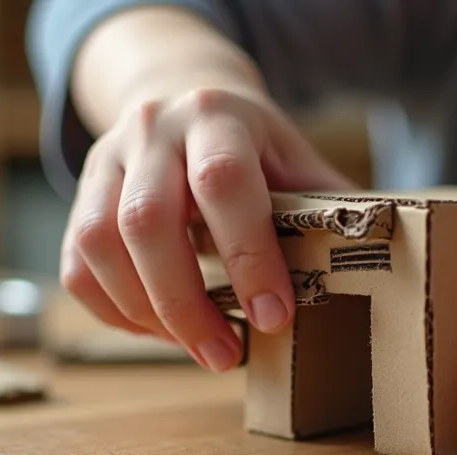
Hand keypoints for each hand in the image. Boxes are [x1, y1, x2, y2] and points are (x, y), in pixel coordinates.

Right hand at [61, 87, 352, 371]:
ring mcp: (104, 161)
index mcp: (216, 115)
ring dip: (147, 314)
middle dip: (186, 303)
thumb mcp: (295, 160)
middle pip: (146, 221)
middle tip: (225, 356)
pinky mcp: (78, 198)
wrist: (184, 97)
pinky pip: (78, 267)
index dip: (248, 256)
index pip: (222, 182)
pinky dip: (116, 312)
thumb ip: (327, 209)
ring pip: (99, 246)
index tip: (275, 318)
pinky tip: (160, 331)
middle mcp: (150, 130)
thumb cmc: (252, 147)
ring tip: (197, 349)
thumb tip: (378, 272)